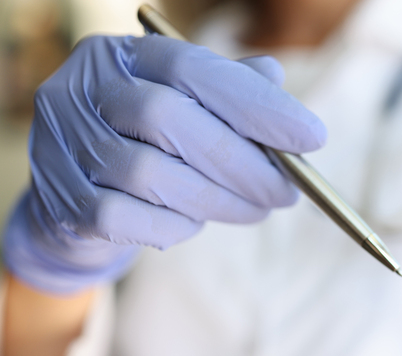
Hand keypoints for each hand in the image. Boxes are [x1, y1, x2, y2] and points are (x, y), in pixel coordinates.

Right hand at [3, 35, 325, 293]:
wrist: (76, 190)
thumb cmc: (149, 140)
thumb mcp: (188, 104)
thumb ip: (230, 90)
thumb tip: (277, 79)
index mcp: (124, 55)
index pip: (194, 69)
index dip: (258, 104)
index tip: (312, 138)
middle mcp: (84, 88)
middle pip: (170, 119)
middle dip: (243, 163)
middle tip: (286, 193)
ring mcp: (64, 142)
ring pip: (150, 174)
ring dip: (216, 200)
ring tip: (252, 210)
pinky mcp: (60, 196)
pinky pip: (125, 217)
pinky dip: (172, 225)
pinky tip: (194, 222)